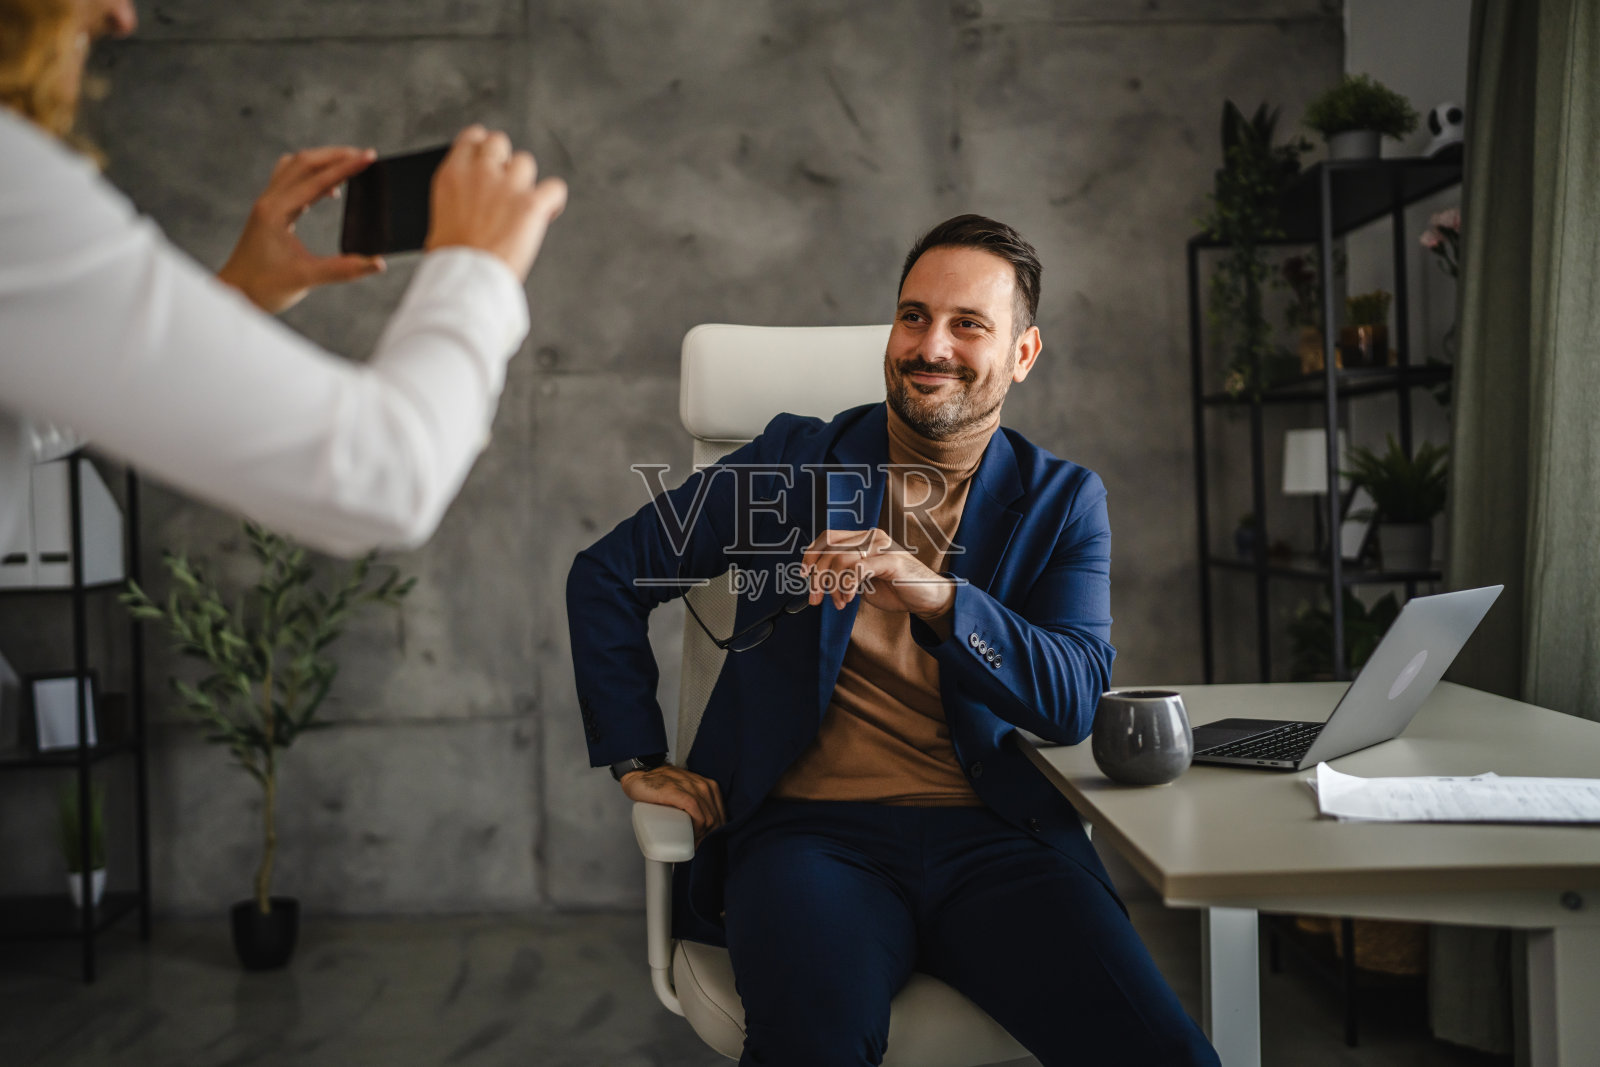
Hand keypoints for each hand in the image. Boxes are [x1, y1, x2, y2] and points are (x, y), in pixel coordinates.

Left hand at [218, 146, 385, 313]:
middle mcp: (269, 201)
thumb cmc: (262, 288)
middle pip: (304, 162)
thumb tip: (377, 263)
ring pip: (294, 166)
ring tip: (347, 165)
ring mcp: (266, 204)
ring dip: (322, 161)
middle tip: (365, 155)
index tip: (370, 158)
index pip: (317, 180)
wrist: (233, 295)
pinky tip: (328, 190)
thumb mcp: (306, 279)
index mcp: (276, 212)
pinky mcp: (268, 212)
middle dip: (336, 155)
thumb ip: (344, 269)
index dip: (346, 167)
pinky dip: (311, 176)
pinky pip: (290, 180)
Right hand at [424, 125, 567, 281]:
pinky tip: (548, 213)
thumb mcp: (438, 221)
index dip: (482, 145)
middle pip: (499, 142)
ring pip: (525, 162)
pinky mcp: (531, 203)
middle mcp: (479, 173)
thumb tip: (467, 203)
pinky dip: (554, 200)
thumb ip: (456, 200)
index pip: (471, 138)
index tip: (488, 157)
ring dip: (526, 180)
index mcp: (452, 175)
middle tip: (506, 183)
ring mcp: (507, 185)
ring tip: (524, 205)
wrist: (467, 280)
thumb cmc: (452, 260)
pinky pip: (555, 188)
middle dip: (504, 159)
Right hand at [619, 765, 726, 844]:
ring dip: (700, 836)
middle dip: (706, 837)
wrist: (640, 775)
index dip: (714, 833)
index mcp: (709, 787)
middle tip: (693, 845)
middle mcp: (705, 786)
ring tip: (688, 843)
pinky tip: (688, 836)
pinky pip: (696, 814)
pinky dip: (695, 829)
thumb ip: (696, 803)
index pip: (721, 816)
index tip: (702, 842)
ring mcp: (693, 788)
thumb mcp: (686, 793)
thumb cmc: (661, 786)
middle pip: (715, 820)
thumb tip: (700, 830)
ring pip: (708, 820)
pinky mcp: (679, 793)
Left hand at [801, 528, 956, 622]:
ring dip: (833, 586)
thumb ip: (843, 575)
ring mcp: (882, 547)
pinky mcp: (891, 562)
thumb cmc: (895, 589)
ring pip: (840, 559)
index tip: (804, 576)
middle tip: (816, 599)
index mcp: (863, 538)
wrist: (927, 598)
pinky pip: (858, 568)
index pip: (827, 537)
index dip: (811, 555)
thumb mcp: (862, 580)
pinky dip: (847, 586)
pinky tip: (850, 598)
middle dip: (817, 576)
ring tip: (840, 603)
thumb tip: (816, 580)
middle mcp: (872, 537)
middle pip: (830, 549)